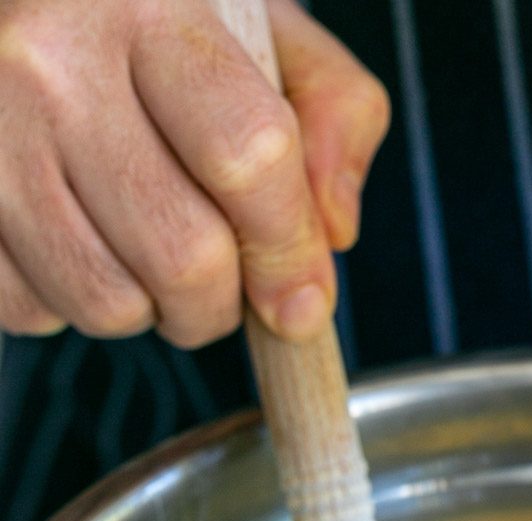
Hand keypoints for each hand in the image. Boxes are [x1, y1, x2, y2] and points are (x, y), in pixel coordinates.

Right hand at [0, 0, 389, 345]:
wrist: (30, 6)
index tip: (302, 299)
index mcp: (147, 3)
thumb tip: (332, 233)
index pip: (249, 158)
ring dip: (147, 312)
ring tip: (143, 259)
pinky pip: (30, 310)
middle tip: (219, 287)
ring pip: (107, 301)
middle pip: (184, 256)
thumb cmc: (156, 28)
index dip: (289, 253)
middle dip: (221, 305)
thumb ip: (334, 114)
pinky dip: (66, 307)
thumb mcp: (264, 33)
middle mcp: (51, 58)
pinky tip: (76, 246)